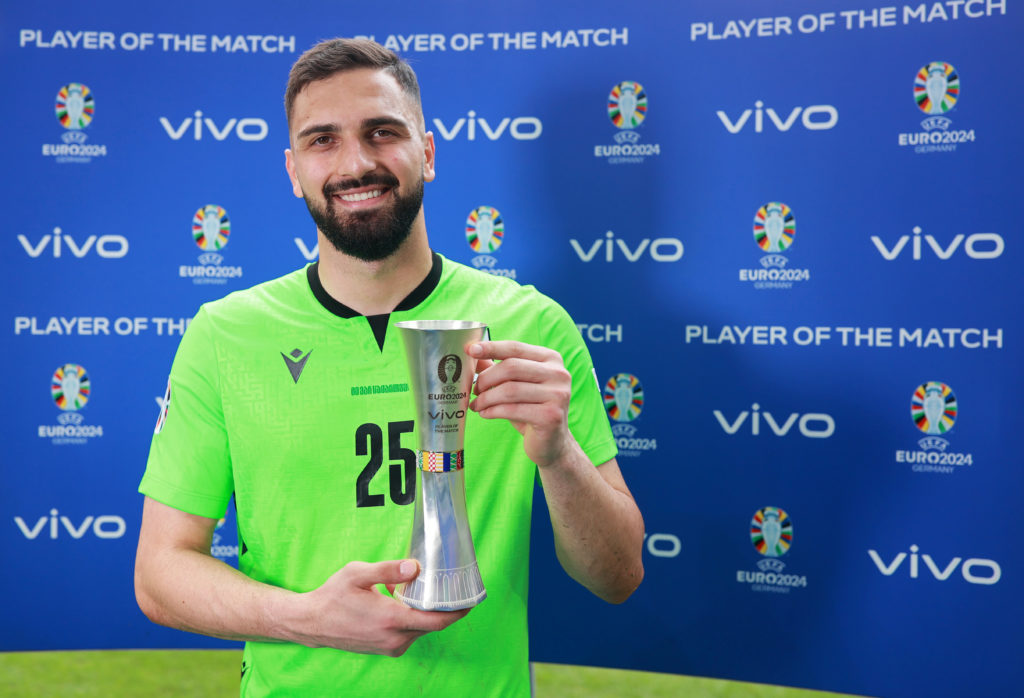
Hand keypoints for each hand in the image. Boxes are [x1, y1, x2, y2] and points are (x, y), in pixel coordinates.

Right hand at [295, 559, 469, 655]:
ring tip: (418, 589)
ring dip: (423, 611)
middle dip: (442, 607)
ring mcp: (390, 647)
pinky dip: (411, 618)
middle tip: (448, 586)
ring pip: (420, 629)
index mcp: (391, 619)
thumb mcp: (358, 574)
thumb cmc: (333, 596)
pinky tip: (399, 601)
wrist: (312, 623)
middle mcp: (394, 638)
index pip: (436, 621)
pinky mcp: (386, 649)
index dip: (457, 611)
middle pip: (431, 624)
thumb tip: (415, 567)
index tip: (470, 599)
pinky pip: (409, 633)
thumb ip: (388, 569)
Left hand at [468, 340, 573, 468]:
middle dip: (486, 379)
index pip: (515, 348)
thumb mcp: (515, 385)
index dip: (491, 348)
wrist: (551, 442)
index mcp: (551, 359)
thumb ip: (498, 368)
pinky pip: (512, 409)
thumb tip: (473, 352)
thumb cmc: (531, 409)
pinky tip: (485, 414)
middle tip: (475, 389)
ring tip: (477, 405)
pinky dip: (493, 411)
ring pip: (510, 390)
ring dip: (486, 398)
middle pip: (511, 367)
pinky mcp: (551, 416)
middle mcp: (558, 374)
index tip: (470, 350)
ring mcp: (557, 395)